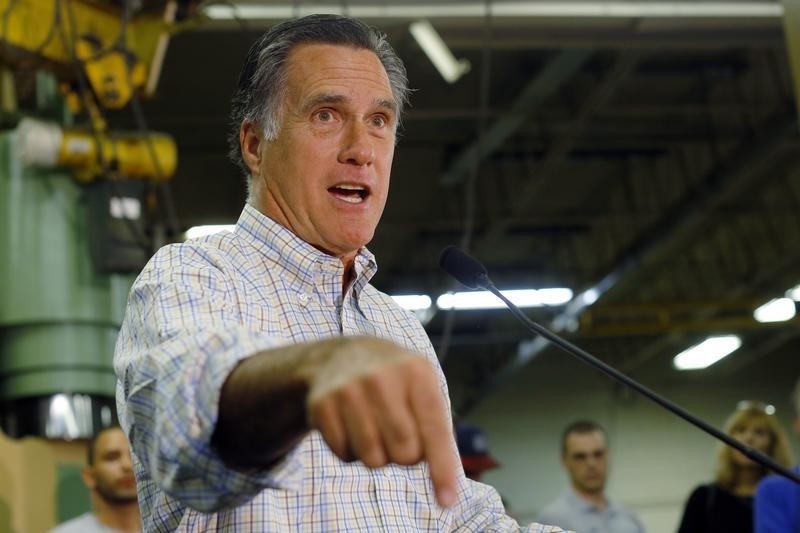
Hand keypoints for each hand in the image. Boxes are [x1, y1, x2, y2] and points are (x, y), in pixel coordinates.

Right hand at [306, 337, 458, 507]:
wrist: (343, 355)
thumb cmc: (396, 381)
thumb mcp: (423, 388)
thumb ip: (437, 428)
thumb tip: (445, 479)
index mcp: (417, 372)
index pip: (435, 430)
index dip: (442, 468)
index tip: (448, 501)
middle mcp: (382, 377)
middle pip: (404, 452)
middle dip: (406, 455)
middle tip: (399, 432)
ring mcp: (348, 389)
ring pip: (373, 459)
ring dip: (378, 456)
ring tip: (374, 427)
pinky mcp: (322, 404)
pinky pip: (344, 456)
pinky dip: (351, 451)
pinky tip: (351, 425)